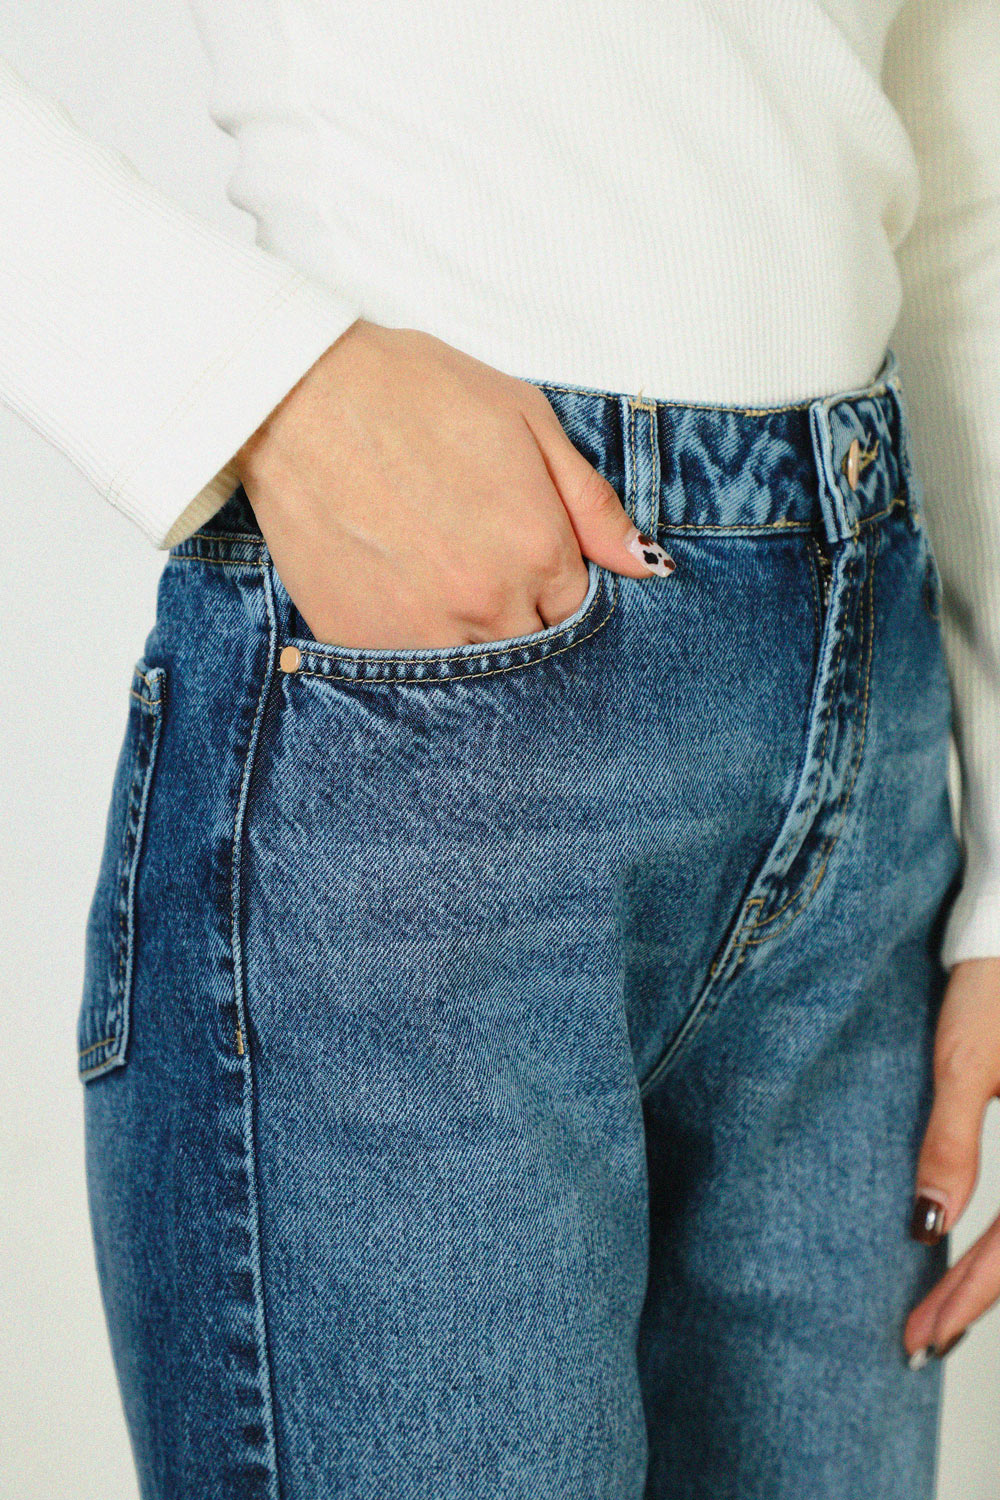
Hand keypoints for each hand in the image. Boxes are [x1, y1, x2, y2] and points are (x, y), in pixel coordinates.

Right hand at [232, 318, 673, 649]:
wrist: (299, 394)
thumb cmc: (417, 393)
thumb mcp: (527, 422)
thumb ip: (592, 503)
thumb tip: (644, 564)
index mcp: (538, 554)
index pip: (579, 612)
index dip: (556, 586)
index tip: (527, 557)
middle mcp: (487, 606)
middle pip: (531, 648)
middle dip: (519, 615)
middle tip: (478, 561)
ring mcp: (422, 632)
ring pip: (472, 668)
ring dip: (466, 635)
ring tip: (436, 573)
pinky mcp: (361, 641)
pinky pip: (406, 668)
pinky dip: (410, 639)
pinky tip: (394, 585)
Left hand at [904, 956, 999, 1365]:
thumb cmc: (995, 989)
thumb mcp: (966, 1063)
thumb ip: (951, 1143)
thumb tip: (927, 1228)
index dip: (970, 1297)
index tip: (922, 1338)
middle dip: (976, 1299)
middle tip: (921, 1340)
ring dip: (993, 1277)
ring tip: (943, 1311)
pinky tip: (974, 1256)